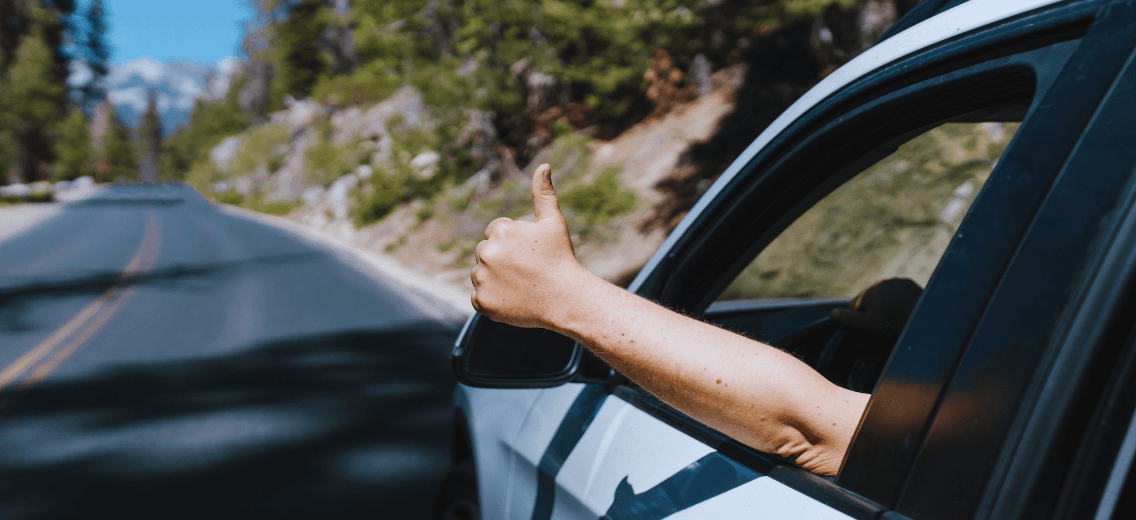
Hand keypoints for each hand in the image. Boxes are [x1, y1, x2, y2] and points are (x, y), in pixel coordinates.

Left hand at [471, 164, 585, 328]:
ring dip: (495, 279)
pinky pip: (479, 297)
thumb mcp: (553, 223)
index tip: (529, 253)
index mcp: (500, 230)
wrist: (566, 298)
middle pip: (484, 252)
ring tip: (521, 285)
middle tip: (526, 270)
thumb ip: (543, 193)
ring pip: (480, 274)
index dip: (513, 243)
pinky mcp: (482, 302)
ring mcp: (482, 278)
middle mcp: (486, 252)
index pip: (494, 232)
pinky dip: (493, 299)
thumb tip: (543, 165)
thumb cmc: (560, 258)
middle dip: (501, 259)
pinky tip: (513, 299)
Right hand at [830, 278, 922, 336]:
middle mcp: (879, 283)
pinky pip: (896, 291)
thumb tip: (831, 314)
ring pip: (882, 295)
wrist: (926, 315)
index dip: (861, 318)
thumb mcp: (871, 324)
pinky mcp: (907, 282)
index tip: (873, 325)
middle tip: (886, 321)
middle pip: (868, 299)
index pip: (854, 307)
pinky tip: (903, 308)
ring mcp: (894, 281)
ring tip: (896, 315)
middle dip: (873, 309)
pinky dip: (897, 298)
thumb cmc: (897, 322)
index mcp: (867, 293)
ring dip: (885, 303)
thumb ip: (850, 318)